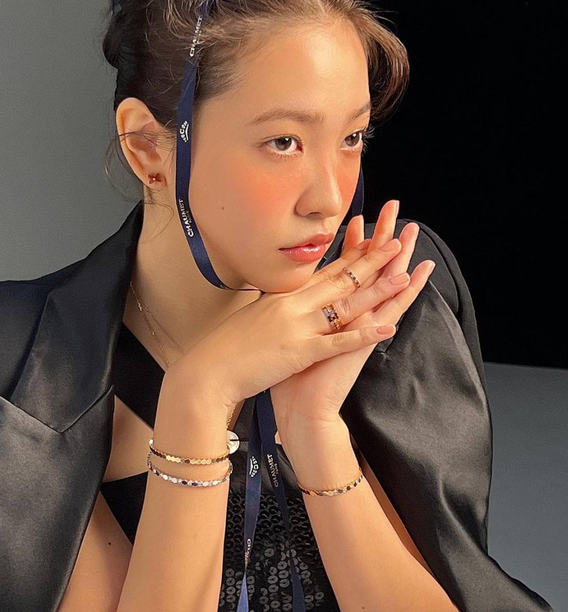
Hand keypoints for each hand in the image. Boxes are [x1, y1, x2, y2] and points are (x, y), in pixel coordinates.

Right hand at [168, 200, 428, 413]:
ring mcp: (297, 327)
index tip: (370, 239)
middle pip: (339, 278)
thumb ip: (270, 308)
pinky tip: (386, 328)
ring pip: (345, 304)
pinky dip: (364, 334)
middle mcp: (292, 306)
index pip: (322, 271)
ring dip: (377, 291)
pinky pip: (338, 341)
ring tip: (404, 276)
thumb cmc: (224, 349)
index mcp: (281, 298)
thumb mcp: (250, 319)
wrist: (207, 372)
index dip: (349, 255)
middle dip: (371, 260)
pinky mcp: (299, 352)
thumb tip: (278, 302)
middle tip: (397, 242)